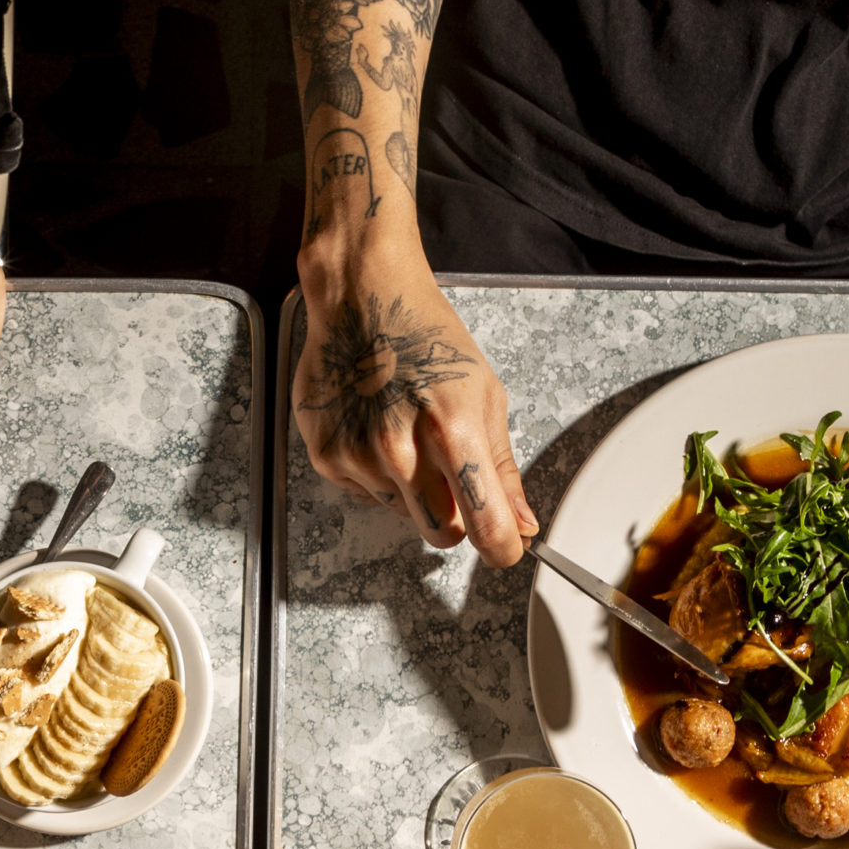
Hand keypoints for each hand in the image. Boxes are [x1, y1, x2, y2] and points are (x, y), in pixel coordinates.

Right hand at [290, 247, 535, 566]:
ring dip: (411, 488)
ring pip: (403, 513)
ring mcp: (359, 456)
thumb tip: (521, 521)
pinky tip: (375, 430)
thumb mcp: (482, 394)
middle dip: (456, 518)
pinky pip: (365, 495)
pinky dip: (375, 475)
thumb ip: (501, 467)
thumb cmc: (424, 335)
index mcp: (452, 430)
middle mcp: (401, 450)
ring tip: (404, 431)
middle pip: (442, 533)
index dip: (502, 548)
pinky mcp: (327, 457)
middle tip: (450, 474)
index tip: (506, 550)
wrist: (362, 298)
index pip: (485, 524)